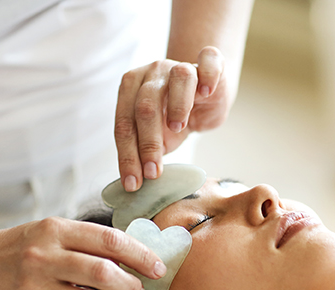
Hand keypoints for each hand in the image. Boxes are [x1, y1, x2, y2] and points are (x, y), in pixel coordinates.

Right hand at [0, 217, 165, 289]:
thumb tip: (141, 258)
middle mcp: (42, 259)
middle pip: (103, 274)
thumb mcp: (55, 232)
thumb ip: (92, 242)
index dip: (140, 256)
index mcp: (54, 231)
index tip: (158, 268)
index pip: (109, 241)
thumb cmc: (28, 248)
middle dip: (132, 286)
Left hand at [114, 46, 230, 191]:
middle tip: (153, 172)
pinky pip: (209, 61)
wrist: (205, 96)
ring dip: (176, 106)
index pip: (124, 124)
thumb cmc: (176, 117)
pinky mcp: (210, 64)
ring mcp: (181, 65)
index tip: (134, 183)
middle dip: (147, 143)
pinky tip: (206, 92)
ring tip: (178, 129)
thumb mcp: (158, 137)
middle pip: (145, 105)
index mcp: (132, 89)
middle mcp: (153, 73)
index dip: (128, 155)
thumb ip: (144, 151)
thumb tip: (134, 182)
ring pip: (177, 79)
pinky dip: (208, 75)